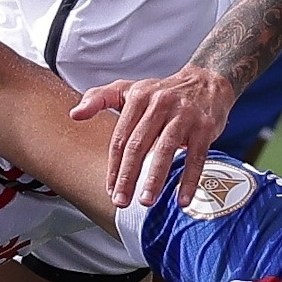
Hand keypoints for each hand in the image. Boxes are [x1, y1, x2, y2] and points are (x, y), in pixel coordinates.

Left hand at [68, 65, 236, 211]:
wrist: (206, 81)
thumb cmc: (163, 92)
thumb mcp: (129, 89)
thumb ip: (99, 98)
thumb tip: (75, 114)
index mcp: (138, 97)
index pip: (121, 137)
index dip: (114, 165)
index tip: (109, 188)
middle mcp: (159, 104)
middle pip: (139, 145)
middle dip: (128, 176)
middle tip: (121, 200)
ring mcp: (183, 115)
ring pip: (166, 149)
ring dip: (155, 178)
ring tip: (146, 200)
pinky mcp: (204, 127)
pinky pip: (197, 156)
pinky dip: (189, 179)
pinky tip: (182, 199)